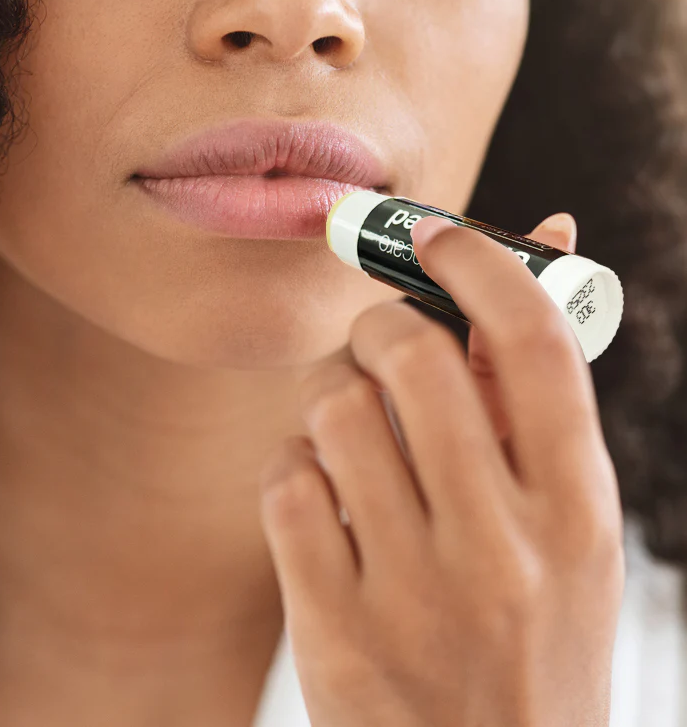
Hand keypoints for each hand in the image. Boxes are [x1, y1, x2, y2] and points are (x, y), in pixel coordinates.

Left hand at [259, 212, 624, 726]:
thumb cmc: (527, 632)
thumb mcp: (562, 527)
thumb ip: (534, 391)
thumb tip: (543, 233)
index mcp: (578, 510)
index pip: (534, 341)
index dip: (478, 263)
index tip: (434, 238)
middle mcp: (504, 550)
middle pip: (412, 355)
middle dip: (378, 325)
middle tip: (376, 343)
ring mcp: (415, 594)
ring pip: (335, 408)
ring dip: (330, 395)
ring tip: (349, 430)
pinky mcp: (336, 628)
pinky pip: (287, 481)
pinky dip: (294, 467)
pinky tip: (321, 499)